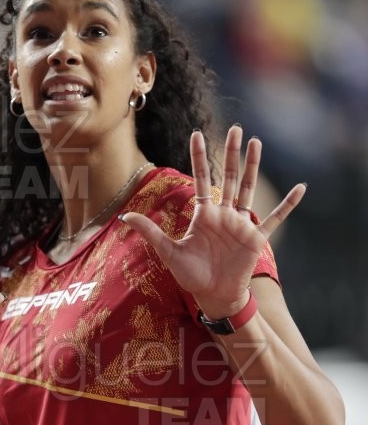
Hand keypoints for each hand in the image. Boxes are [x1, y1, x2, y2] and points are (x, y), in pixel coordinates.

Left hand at [120, 125, 306, 318]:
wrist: (213, 296)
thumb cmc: (191, 276)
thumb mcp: (168, 252)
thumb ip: (150, 232)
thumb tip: (124, 217)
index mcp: (204, 214)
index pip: (202, 179)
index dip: (200, 157)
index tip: (197, 133)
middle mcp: (224, 214)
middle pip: (229, 177)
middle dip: (231, 153)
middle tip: (234, 128)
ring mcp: (241, 224)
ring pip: (249, 189)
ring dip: (253, 166)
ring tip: (255, 143)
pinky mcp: (256, 238)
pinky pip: (274, 218)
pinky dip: (288, 205)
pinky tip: (300, 189)